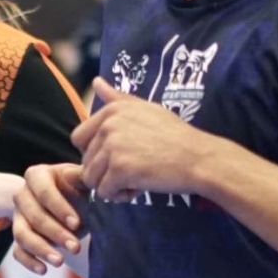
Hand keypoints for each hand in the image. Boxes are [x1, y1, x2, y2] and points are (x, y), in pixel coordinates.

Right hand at [11, 162, 89, 273]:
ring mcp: (18, 217)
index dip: (59, 208)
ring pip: (22, 235)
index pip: (44, 191)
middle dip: (55, 233)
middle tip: (75, 247)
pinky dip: (29, 262)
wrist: (69, 201)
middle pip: (34, 216)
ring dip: (41, 249)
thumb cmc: (77, 188)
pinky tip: (44, 270)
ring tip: (60, 262)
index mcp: (37, 176)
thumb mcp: (82, 180)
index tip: (76, 223)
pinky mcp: (19, 237)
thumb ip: (80, 176)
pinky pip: (17, 251)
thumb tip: (72, 176)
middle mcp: (22, 195)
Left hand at [74, 77, 217, 201]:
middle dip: (104, 172)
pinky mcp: (120, 169)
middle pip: (85, 162)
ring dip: (112, 186)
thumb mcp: (146, 109)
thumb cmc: (176, 136)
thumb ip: (117, 98)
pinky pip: (104, 192)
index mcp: (112, 111)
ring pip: (91, 179)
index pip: (79, 139)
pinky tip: (139, 187)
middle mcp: (108, 125)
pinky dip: (120, 196)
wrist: (198, 158)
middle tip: (133, 170)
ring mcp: (113, 146)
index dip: (95, 154)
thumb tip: (96, 81)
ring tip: (136, 179)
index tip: (119, 157)